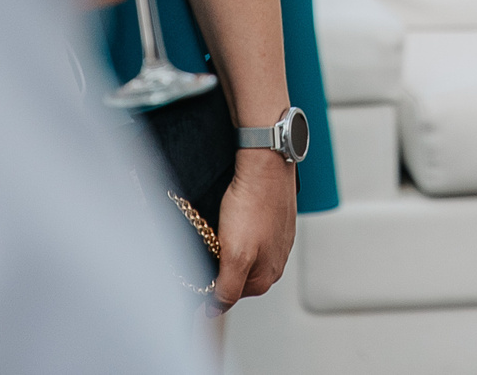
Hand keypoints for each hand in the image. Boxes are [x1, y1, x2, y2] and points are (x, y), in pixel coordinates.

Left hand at [210, 145, 297, 309]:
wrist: (266, 164)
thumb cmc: (252, 205)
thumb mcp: (236, 256)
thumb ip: (226, 289)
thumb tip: (213, 311)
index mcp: (265, 278)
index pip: (228, 295)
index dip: (209, 282)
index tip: (198, 263)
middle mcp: (275, 264)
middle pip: (236, 276)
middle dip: (220, 263)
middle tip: (209, 241)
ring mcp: (278, 243)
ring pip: (243, 255)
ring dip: (229, 246)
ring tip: (222, 226)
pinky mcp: (277, 224)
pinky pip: (252, 237)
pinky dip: (239, 231)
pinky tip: (235, 217)